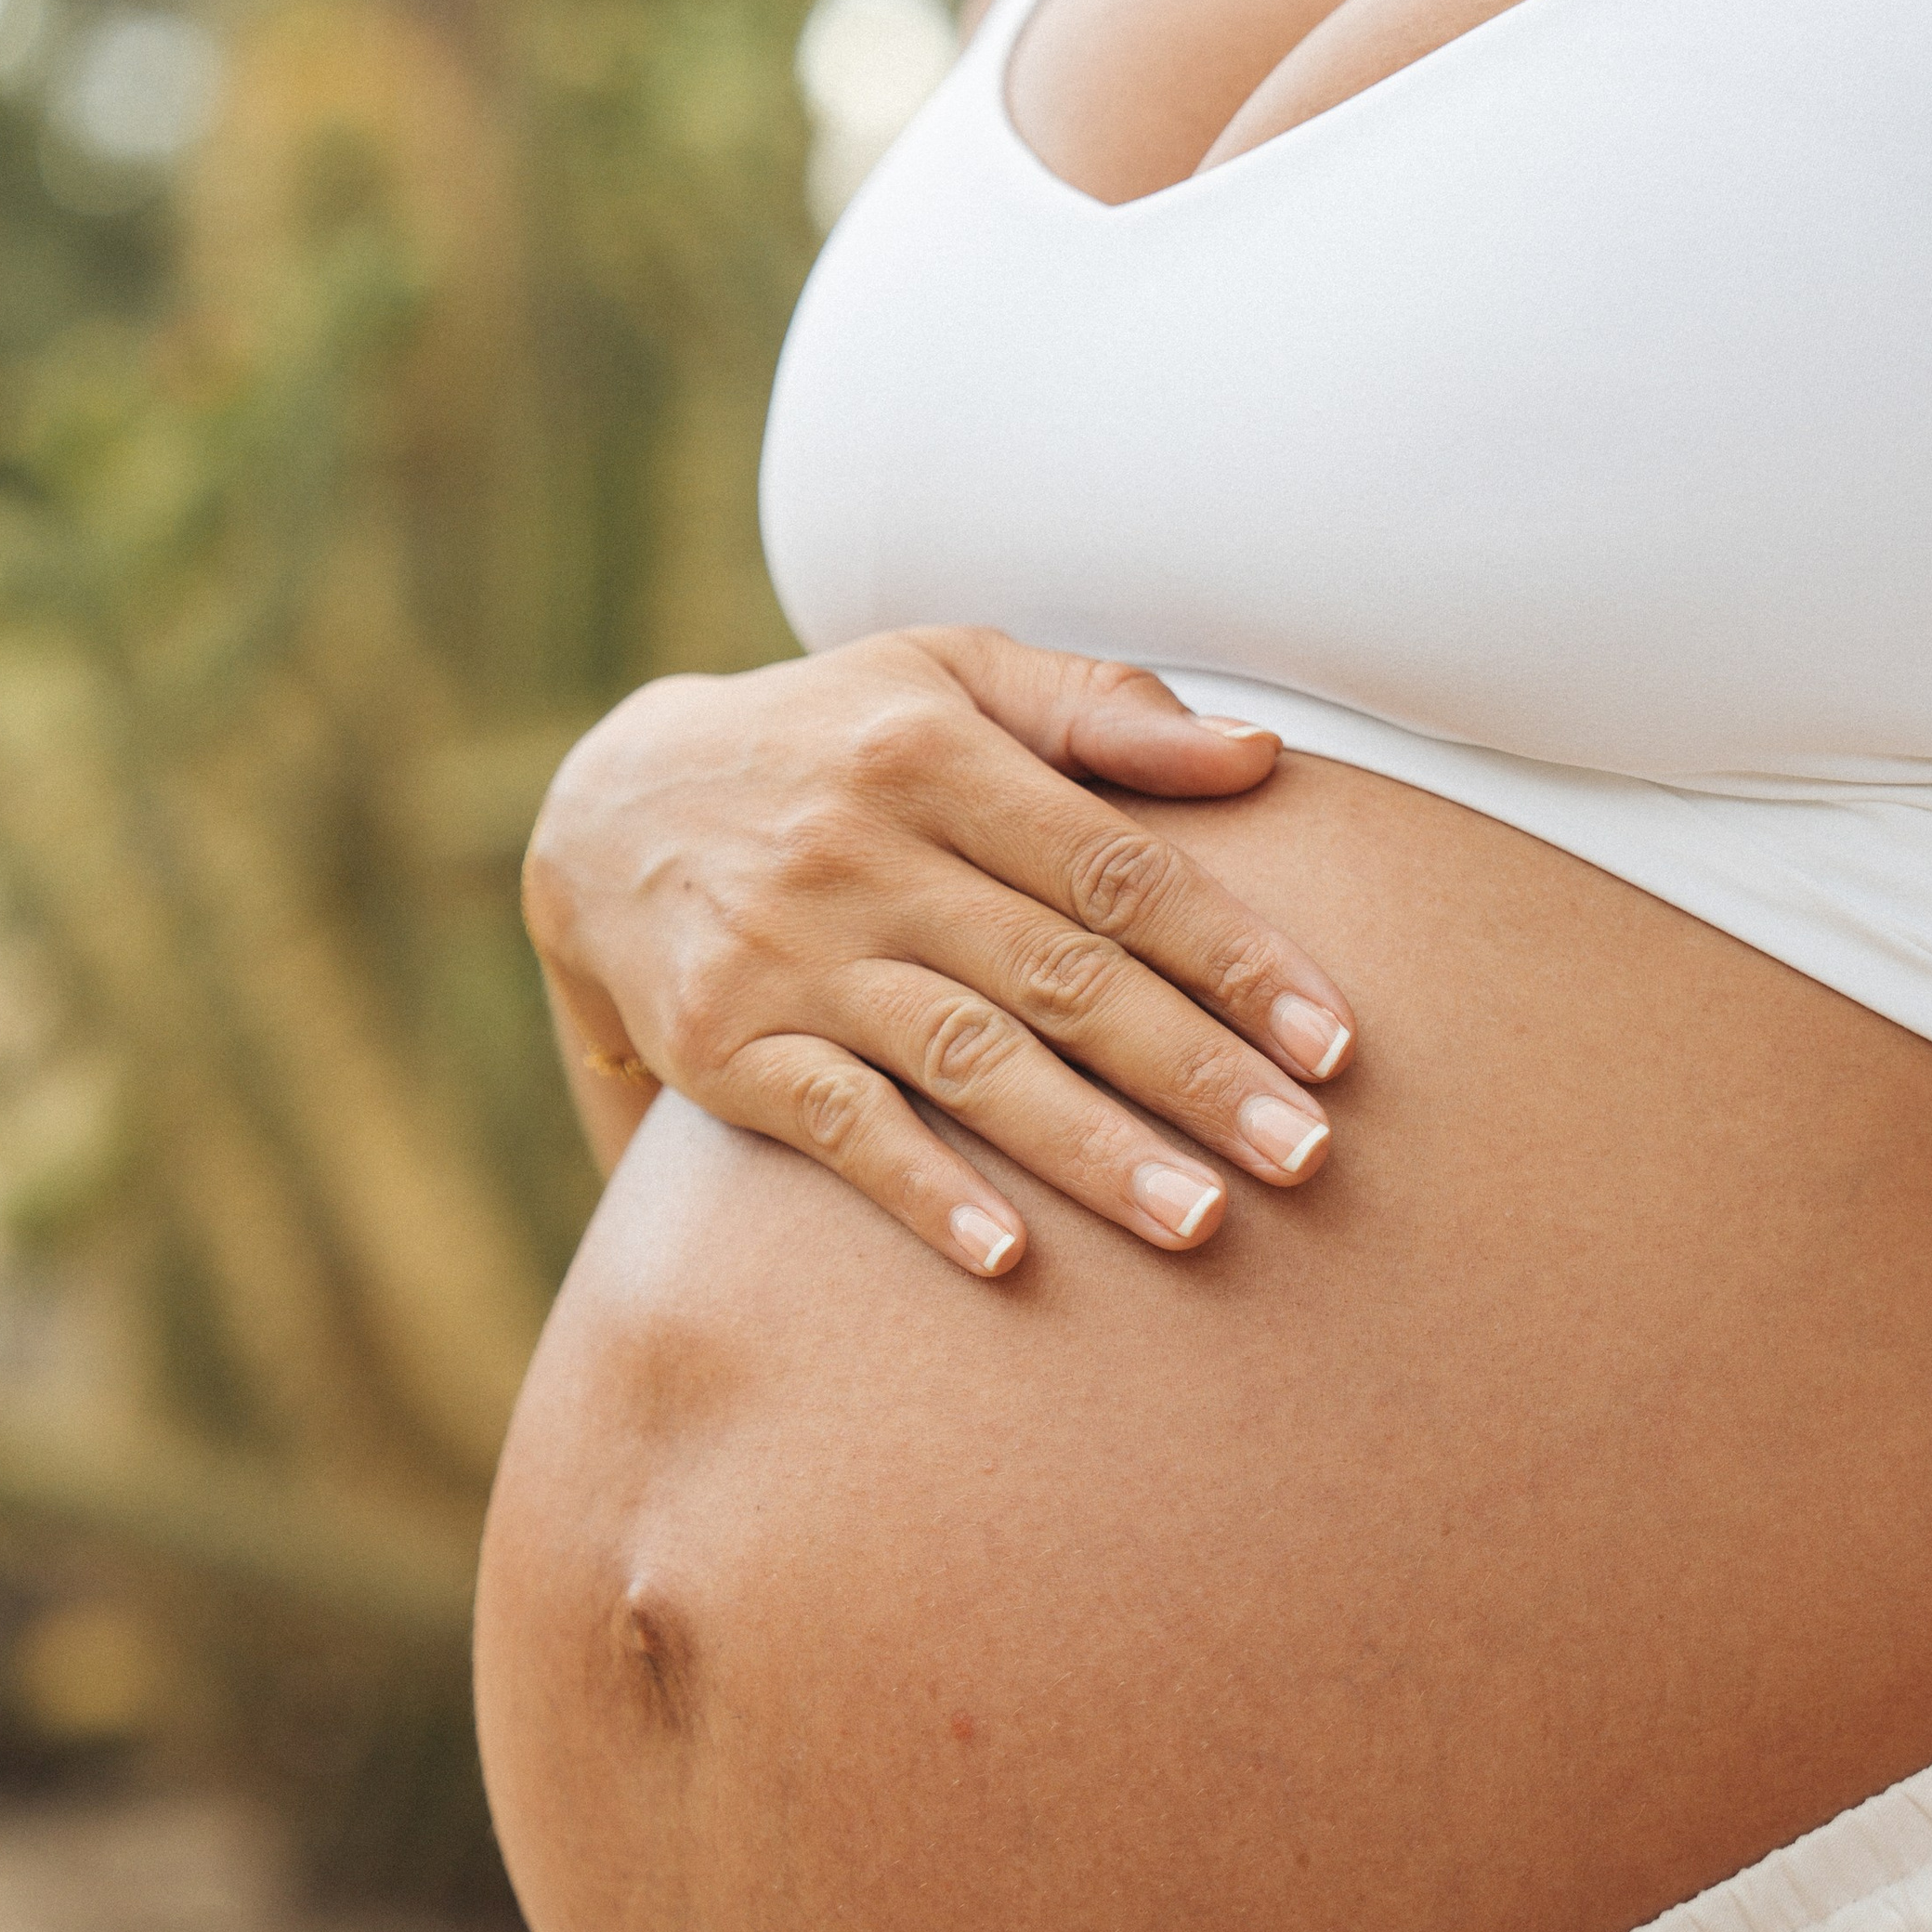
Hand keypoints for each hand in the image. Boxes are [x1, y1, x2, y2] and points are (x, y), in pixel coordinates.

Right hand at [523, 628, 1357, 1274]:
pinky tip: (1006, 1255)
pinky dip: (920, 1188)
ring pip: (966, 1058)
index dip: (1235, 958)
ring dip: (1089, 1148)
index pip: (1117, 867)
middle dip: (1195, 1073)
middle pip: (1062, 974)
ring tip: (1200, 1222)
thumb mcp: (943, 676)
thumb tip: (1259, 756)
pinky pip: (837, 1124)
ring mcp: (789, 953)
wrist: (596, 809)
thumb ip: (1098, 711)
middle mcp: (863, 850)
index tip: (1335, 1045)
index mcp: (937, 754)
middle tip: (1307, 1159)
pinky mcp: (721, 1043)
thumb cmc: (825, 743)